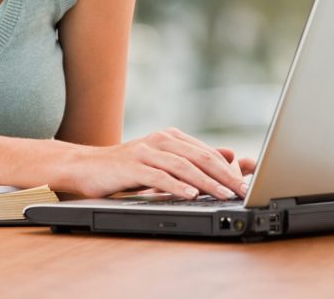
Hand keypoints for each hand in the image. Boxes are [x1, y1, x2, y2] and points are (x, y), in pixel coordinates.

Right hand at [59, 127, 256, 199]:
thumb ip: (193, 159)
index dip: (229, 169)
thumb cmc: (126, 168)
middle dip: (225, 175)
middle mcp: (161, 140)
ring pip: (183, 166)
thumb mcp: (163, 162)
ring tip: (223, 195)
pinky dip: (178, 186)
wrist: (87, 167)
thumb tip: (229, 155)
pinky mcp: (133, 166)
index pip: (207, 152)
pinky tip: (191, 195)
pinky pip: (160, 176)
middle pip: (200, 157)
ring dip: (207, 182)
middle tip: (242, 191)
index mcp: (171, 137)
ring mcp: (146, 151)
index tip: (247, 184)